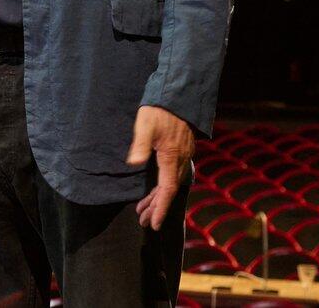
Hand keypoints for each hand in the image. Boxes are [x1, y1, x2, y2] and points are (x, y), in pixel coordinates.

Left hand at [126, 105, 193, 230]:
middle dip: (156, 207)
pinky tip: (154, 189)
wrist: (178, 95)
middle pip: (169, 191)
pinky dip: (163, 186)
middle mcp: (181, 160)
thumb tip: (134, 163)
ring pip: (171, 184)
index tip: (154, 224)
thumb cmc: (159, 109)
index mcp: (172, 157)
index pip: (168, 190)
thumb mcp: (146, 125)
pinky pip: (173, 175)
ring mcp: (183, 156)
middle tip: (143, 221)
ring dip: (158, 198)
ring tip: (143, 210)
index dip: (160, 208)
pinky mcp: (181, 151)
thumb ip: (140, 144)